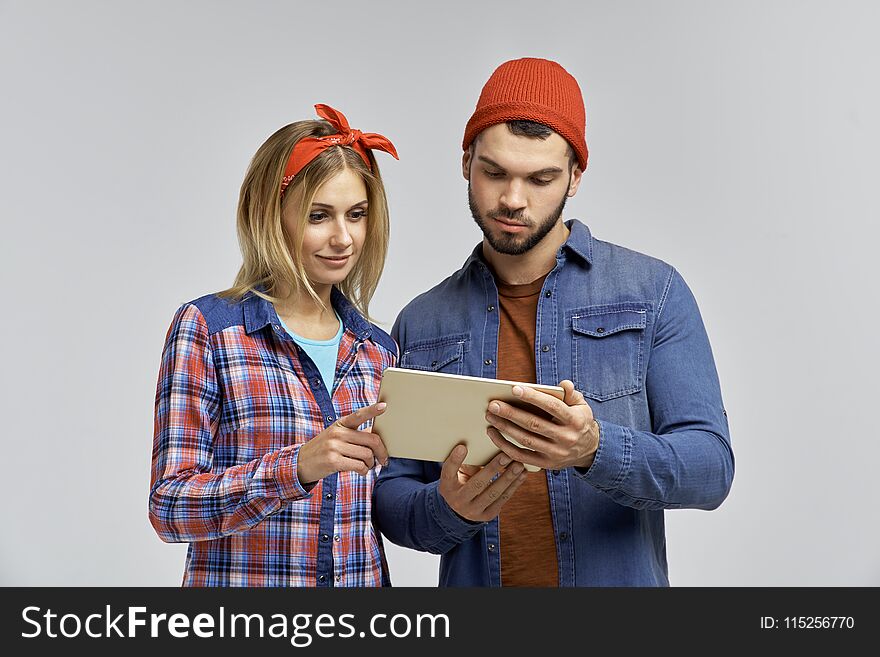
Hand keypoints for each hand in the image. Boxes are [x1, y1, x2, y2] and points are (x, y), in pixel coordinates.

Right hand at [297, 402, 389, 484]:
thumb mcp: (335, 436)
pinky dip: (364, 471)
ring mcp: (334, 447)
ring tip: (367, 466)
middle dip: (381, 451)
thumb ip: (354, 435)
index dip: (372, 410)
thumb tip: (377, 440)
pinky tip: (361, 471)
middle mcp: (338, 433)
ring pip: (367, 454)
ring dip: (371, 463)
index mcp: (340, 424)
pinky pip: (359, 466)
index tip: (384, 406)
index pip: (358, 415)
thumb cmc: (323, 449)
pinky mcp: (333, 461)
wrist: (300, 463)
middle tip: (383, 459)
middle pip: (371, 439)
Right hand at [438, 444, 527, 521]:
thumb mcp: (456, 474)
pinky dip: (513, 486)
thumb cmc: (460, 482)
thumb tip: (485, 446)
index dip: (455, 460)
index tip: (463, 447)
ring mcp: (473, 511)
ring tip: (519, 465)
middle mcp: (458, 500)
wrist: (460, 510)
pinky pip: (502, 499)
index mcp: (447, 486)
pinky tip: (522, 475)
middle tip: (506, 455)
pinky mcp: (487, 515)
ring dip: (508, 478)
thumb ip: (466, 463)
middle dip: (493, 469)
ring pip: (493, 493)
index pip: (448, 472)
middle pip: (476, 484)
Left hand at [485, 380, 599, 470]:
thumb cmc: (579, 422)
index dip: (533, 397)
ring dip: (505, 428)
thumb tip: (564, 384)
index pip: (552, 406)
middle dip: (511, 413)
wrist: (589, 451)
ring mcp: (555, 453)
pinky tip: (493, 434)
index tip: (514, 388)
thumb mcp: (582, 406)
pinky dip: (505, 446)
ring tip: (490, 416)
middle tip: (493, 404)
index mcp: (575, 420)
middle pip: (534, 424)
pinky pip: (521, 456)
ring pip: (525, 440)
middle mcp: (566, 438)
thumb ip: (571, 394)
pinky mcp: (546, 464)